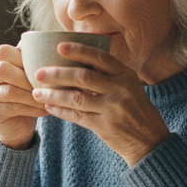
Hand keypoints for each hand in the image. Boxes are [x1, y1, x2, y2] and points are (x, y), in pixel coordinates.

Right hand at [0, 44, 48, 149]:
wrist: (18, 125)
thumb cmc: (27, 94)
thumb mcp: (29, 74)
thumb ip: (32, 59)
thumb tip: (49, 42)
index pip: (5, 52)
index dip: (26, 59)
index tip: (46, 68)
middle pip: (2, 69)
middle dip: (27, 78)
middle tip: (45, 86)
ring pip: (9, 91)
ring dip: (32, 96)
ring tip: (48, 99)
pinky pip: (12, 108)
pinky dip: (31, 108)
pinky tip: (44, 110)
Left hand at [31, 42, 169, 166]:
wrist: (150, 140)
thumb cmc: (134, 109)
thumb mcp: (129, 86)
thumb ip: (109, 74)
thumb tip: (76, 60)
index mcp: (126, 75)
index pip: (100, 58)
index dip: (79, 50)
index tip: (59, 46)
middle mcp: (121, 89)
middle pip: (84, 77)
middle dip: (58, 74)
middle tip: (38, 73)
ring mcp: (113, 108)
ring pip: (77, 98)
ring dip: (54, 94)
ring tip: (37, 92)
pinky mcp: (106, 126)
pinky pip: (77, 116)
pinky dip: (61, 111)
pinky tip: (48, 106)